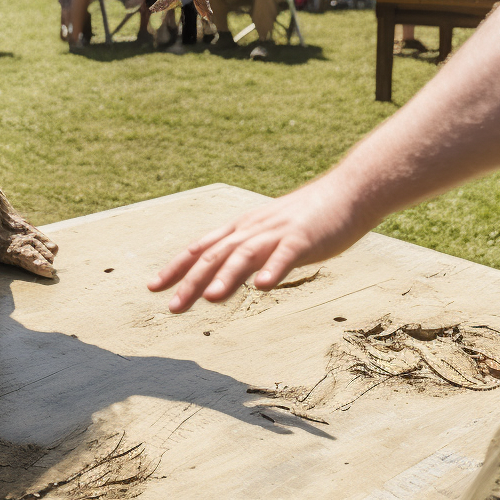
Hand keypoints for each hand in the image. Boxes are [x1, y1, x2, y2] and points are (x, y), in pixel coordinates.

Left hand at [148, 178, 361, 312]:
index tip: (153, 288)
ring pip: (244, 254)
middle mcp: (252, 228)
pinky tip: (263, 287)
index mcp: (242, 229)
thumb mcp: (268, 234)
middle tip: (171, 307)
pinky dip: (273, 269)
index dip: (176, 268)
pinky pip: (286, 255)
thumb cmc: (306, 219)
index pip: (201, 248)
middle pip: (215, 254)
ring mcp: (277, 232)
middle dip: (191, 281)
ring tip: (210, 299)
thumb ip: (247, 253)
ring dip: (226, 277)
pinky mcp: (303, 237)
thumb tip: (223, 278)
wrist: (346, 192)